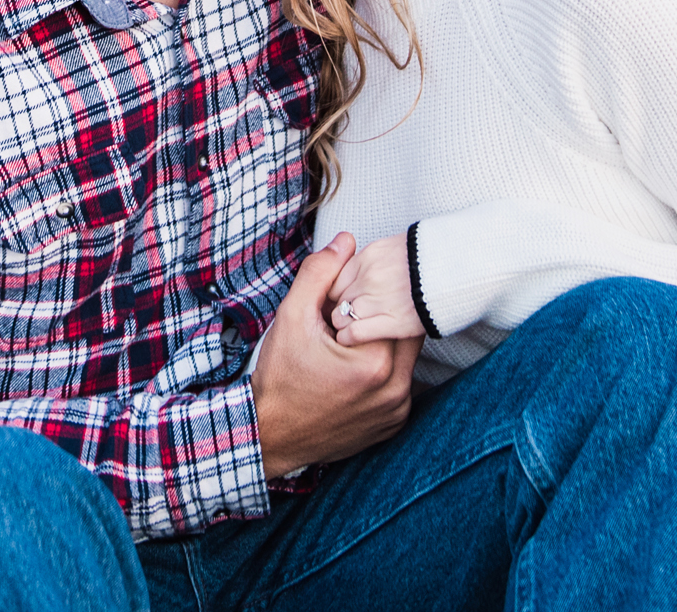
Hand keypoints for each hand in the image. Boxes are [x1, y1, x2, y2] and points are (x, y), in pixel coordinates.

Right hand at [251, 232, 421, 476]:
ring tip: (349, 346)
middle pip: (406, 334)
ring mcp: (396, 412)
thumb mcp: (292, 317)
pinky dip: (383, 373)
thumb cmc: (280, 378)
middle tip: (353, 319)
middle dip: (383, 320)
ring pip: (404, 360)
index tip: (355, 299)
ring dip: (384, 346)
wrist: (271, 435)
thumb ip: (320, 274)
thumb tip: (346, 242)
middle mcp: (395, 392)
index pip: (397, 310)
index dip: (376, 297)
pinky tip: (353, 372)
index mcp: (375, 363)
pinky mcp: (391, 425)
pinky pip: (399, 386)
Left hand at [327, 232, 424, 345]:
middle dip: (337, 309)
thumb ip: (368, 261)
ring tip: (346, 330)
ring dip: (342, 324)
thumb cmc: (428, 260)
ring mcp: (380, 298)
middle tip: (340, 320)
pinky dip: (349, 337)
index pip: (333, 279)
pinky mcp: (395, 321)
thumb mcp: (392, 249)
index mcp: (368, 257)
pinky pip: (354, 332)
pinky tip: (351, 339)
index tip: (339, 303)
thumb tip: (349, 267)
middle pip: (336, 298)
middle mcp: (370, 276)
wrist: (460, 268)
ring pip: (341, 316)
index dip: (335, 294)